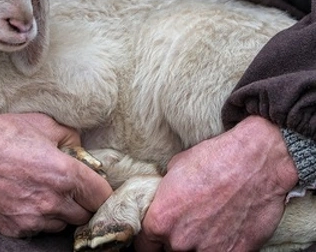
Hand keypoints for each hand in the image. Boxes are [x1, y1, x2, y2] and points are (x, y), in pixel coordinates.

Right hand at [0, 89, 112, 236]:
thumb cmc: (0, 133)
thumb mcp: (42, 123)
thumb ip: (71, 137)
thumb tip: (82, 150)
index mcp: (64, 174)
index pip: (102, 195)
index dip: (101, 190)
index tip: (95, 186)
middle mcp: (52, 201)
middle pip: (85, 214)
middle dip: (82, 201)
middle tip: (69, 187)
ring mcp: (32, 218)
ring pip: (62, 224)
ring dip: (60, 212)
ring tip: (44, 191)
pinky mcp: (14, 229)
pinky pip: (38, 229)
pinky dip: (38, 218)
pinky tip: (24, 198)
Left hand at [135, 116, 298, 250]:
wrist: (256, 162)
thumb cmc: (214, 159)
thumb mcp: (174, 170)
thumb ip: (164, 196)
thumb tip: (163, 203)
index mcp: (160, 220)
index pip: (144, 245)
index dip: (149, 241)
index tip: (156, 237)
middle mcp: (180, 241)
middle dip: (173, 242)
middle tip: (185, 226)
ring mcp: (209, 251)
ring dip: (197, 246)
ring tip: (206, 228)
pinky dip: (221, 247)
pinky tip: (225, 232)